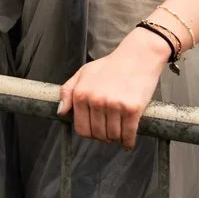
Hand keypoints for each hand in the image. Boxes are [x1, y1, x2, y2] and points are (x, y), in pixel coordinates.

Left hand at [60, 28, 170, 147]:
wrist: (137, 56)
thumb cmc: (110, 66)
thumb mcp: (84, 73)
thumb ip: (68, 91)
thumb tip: (60, 112)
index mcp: (81, 94)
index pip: (81, 129)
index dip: (90, 133)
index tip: (97, 131)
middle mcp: (96, 100)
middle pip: (98, 134)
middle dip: (104, 136)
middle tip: (110, 130)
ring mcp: (114, 105)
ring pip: (113, 136)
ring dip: (117, 138)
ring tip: (120, 131)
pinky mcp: (132, 108)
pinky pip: (128, 134)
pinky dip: (128, 141)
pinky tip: (128, 141)